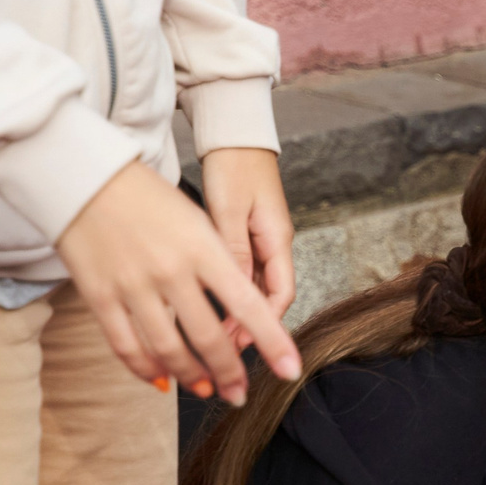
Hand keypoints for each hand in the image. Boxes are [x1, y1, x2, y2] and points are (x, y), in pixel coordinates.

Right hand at [55, 161, 300, 404]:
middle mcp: (171, 270)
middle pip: (209, 338)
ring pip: (168, 349)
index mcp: (204, 249)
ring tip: (204, 389)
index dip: (272, 342)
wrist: (84, 177)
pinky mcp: (99, 295)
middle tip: (239, 394)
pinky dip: (145, 368)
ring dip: (190, 376)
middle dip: (228, 373)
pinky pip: (125, 345)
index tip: (290, 370)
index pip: (249, 305)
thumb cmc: (150, 198)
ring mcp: (132, 285)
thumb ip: (221, 263)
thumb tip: (242, 310)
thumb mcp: (198, 220)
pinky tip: (160, 379)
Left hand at [198, 147, 295, 353]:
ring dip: (234, 311)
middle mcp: (273, 244)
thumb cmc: (233, 165)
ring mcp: (260, 240)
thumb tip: (236, 292)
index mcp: (277, 239)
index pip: (279, 295)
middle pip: (266, 297)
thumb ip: (233, 249)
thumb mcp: (230, 209)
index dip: (263, 325)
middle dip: (246, 326)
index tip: (239, 344)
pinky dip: (225, 291)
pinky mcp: (244, 234)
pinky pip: (239, 271)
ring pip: (251, 287)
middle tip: (219, 349)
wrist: (235, 135)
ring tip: (209, 333)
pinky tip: (206, 302)